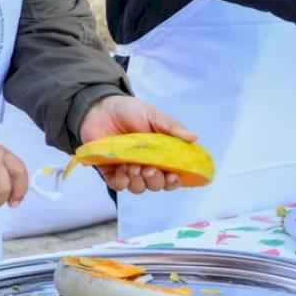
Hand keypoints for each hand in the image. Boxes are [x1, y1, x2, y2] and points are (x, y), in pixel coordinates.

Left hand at [79, 95, 197, 193]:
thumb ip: (172, 128)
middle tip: (149, 168)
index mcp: (160, 154)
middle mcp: (146, 165)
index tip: (173, 176)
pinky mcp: (111, 172)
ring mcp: (129, 170)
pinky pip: (119, 186)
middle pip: (157, 185)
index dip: (174, 180)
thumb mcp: (153, 115)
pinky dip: (122, 181)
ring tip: (132, 165)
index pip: (172, 175)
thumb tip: (194, 137)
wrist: (100, 108)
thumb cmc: (130, 111)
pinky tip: (121, 168)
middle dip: (155, 180)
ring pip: (139, 188)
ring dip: (138, 180)